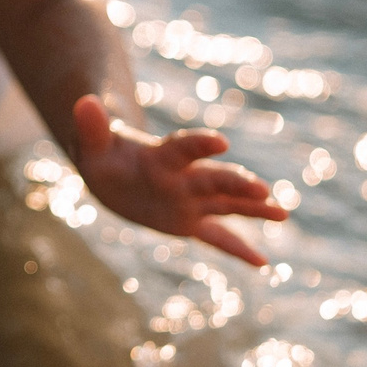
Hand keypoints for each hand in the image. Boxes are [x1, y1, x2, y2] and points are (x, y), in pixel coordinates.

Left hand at [72, 95, 286, 262]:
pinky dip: (239, 250)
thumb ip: (91, 127)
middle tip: (263, 190)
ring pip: (226, 205)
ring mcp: (190, 200)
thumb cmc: (103, 154)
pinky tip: (263, 263)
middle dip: (237, 184)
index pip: (184, 148)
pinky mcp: (189, 222)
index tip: (221, 143)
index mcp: (162, 156)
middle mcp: (184, 177)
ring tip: (283, 213)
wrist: (114, 171)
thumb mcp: (92, 144)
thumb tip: (82, 102)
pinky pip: (218, 237)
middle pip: (214, 180)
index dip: (199, 144)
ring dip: (253, 210)